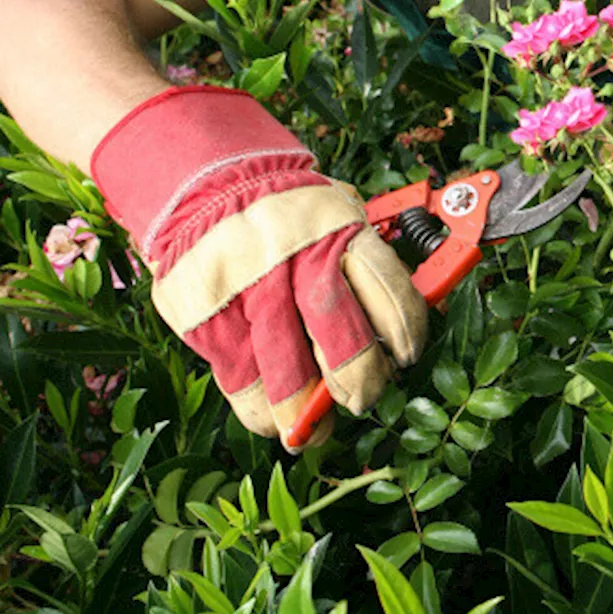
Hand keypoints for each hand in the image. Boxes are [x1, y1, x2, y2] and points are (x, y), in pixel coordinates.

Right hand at [92, 87, 426, 444]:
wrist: (205, 185)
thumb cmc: (289, 214)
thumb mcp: (337, 216)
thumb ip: (365, 265)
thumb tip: (399, 334)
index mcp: (339, 230)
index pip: (389, 293)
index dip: (405, 335)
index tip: (405, 356)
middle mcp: (294, 261)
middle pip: (341, 340)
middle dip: (361, 381)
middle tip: (364, 396)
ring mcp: (246, 292)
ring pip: (287, 374)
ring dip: (308, 413)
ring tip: (317, 427)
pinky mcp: (207, 318)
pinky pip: (241, 384)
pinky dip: (262, 412)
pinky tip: (276, 417)